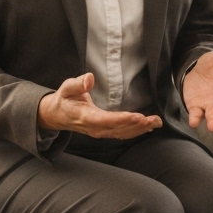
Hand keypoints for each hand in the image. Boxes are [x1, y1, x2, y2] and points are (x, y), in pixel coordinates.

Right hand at [37, 72, 162, 138]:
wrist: (57, 116)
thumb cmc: (64, 100)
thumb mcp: (66, 88)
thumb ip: (77, 84)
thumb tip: (89, 78)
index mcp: (86, 117)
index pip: (106, 120)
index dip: (122, 119)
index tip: (138, 116)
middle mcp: (95, 127)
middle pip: (119, 129)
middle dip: (138, 125)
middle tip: (154, 120)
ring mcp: (100, 131)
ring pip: (122, 133)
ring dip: (140, 129)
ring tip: (156, 123)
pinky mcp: (104, 131)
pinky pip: (121, 133)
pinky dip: (135, 131)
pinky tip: (147, 127)